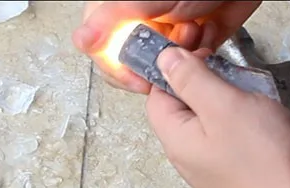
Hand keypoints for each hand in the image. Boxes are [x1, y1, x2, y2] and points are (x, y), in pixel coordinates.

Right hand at [72, 1, 260, 92]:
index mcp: (122, 8)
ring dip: (182, 57)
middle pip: (132, 63)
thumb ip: (113, 19)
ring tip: (195, 30)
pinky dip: (202, 57)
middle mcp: (142, 21)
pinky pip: (190, 67)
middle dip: (156, 62)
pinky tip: (208, 33)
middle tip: (172, 46)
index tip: (137, 78)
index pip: (103, 50)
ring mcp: (169, 32)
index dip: (119, 69)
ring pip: (163, 68)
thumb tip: (81, 39)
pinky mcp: (195, 41)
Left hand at [145, 47, 289, 187]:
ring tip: (254, 96)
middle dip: (205, 83)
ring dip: (229, 102)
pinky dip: (243, 123)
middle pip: (184, 109)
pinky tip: (264, 120)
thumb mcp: (223, 104)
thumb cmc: (261, 156)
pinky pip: (231, 140)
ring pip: (210, 123)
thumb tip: (163, 60)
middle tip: (235, 72)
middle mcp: (187, 157)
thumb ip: (191, 80)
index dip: (174, 69)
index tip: (204, 52)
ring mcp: (212, 170)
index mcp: (175, 138)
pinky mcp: (236, 176)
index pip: (157, 95)